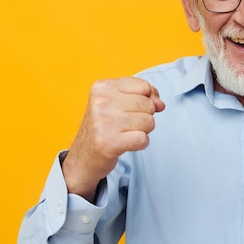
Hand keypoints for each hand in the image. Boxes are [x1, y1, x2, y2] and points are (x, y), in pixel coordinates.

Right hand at [62, 77, 164, 200]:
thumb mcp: (118, 102)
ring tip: (125, 133)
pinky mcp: (108, 142)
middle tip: (126, 124)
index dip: (148, 99)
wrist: (84, 156)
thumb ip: (143, 96)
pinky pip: (143, 139)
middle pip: (148, 105)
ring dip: (143, 131)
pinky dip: (141, 143)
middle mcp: (101, 102)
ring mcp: (103, 122)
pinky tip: (127, 143)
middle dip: (144, 116)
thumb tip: (160, 104)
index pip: (144, 86)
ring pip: (148, 122)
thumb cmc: (104, 127)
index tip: (135, 108)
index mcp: (102, 87)